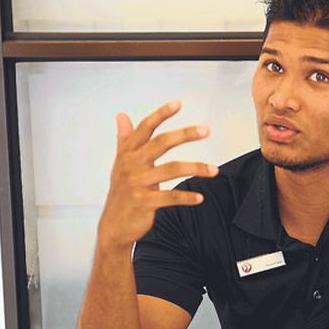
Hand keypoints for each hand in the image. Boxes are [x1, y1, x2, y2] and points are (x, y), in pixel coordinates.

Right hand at [97, 100, 217, 250]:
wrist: (114, 226)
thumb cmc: (121, 192)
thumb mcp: (120, 164)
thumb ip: (124, 139)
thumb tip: (121, 115)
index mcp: (127, 153)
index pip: (144, 128)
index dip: (161, 114)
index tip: (178, 103)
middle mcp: (131, 165)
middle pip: (161, 143)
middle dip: (185, 135)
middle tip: (206, 130)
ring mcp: (136, 184)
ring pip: (171, 169)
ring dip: (196, 168)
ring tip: (215, 170)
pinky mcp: (143, 203)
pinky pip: (170, 197)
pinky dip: (187, 197)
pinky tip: (200, 197)